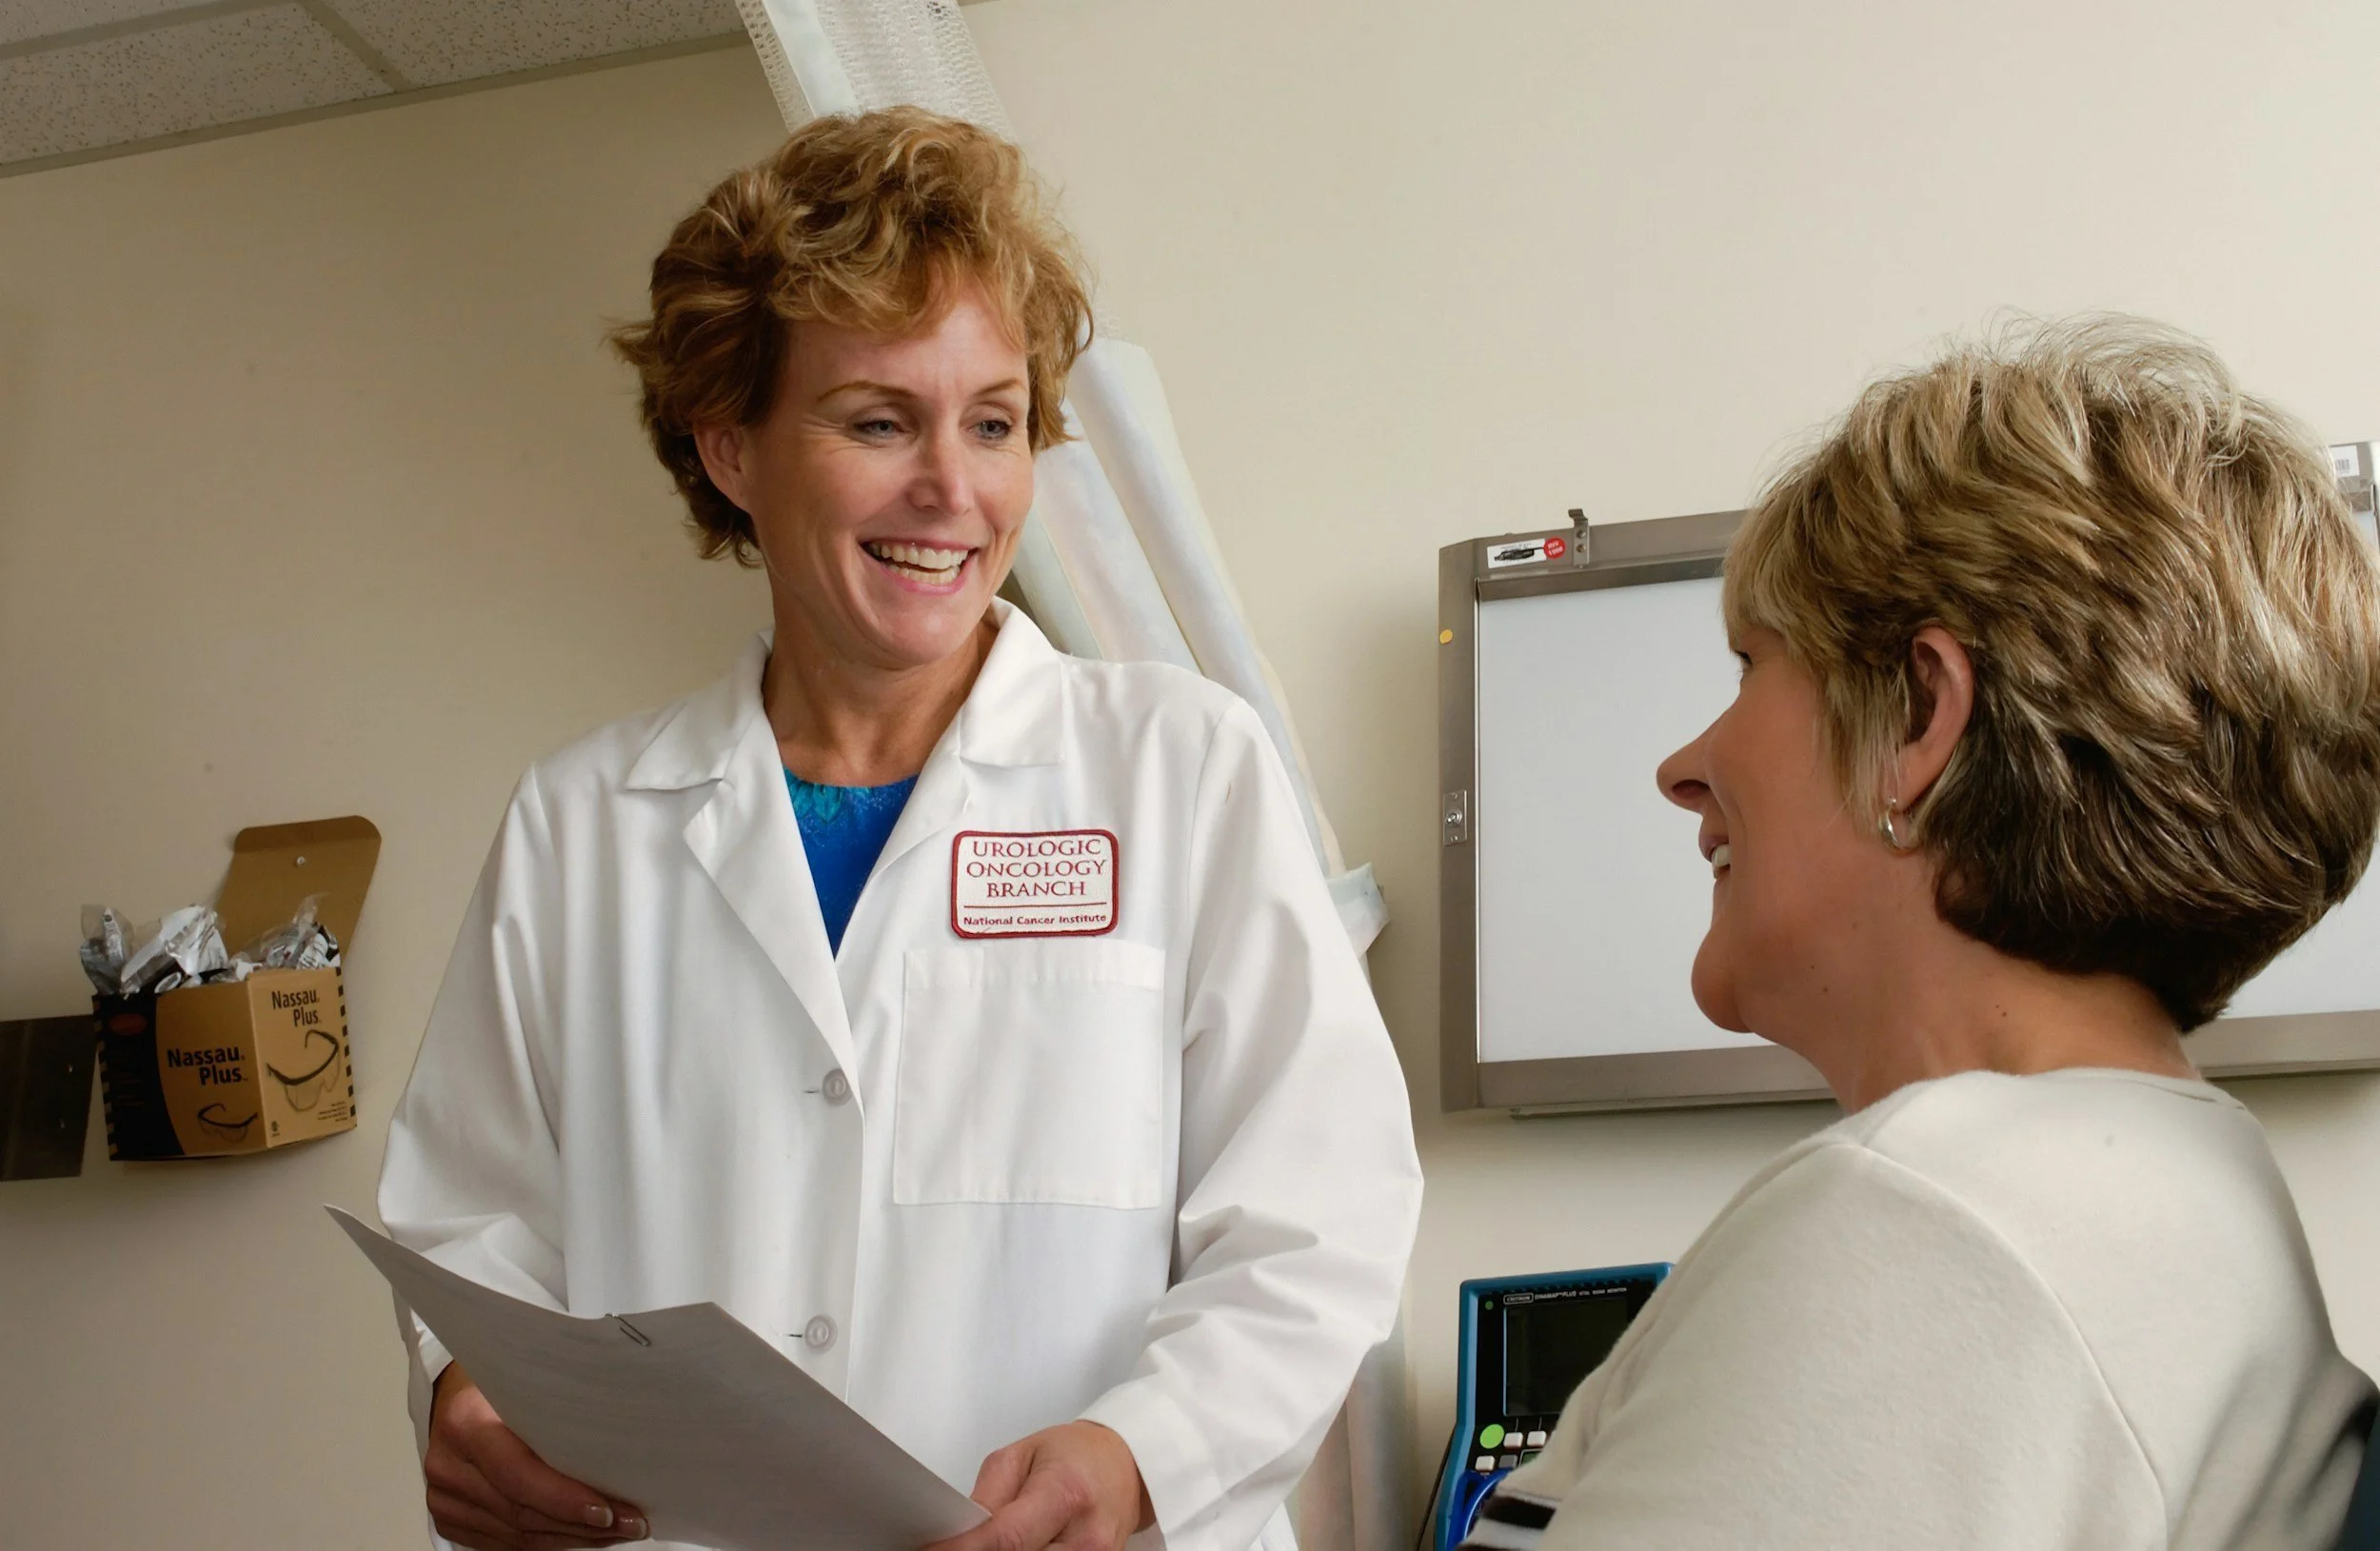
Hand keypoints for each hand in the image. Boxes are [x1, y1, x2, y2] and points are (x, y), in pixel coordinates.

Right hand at [425, 1363, 648, 1549]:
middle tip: (631, 1523)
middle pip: (521, 1512)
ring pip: (517, 1534)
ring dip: (571, 1537)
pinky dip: (548, 1540)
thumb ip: (554, 1411)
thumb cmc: (497, 1381)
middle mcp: (449, 1467)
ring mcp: (445, 1498)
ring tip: (616, 1531)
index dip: (565, 1499)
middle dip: (582, 1524)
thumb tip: (619, 1442)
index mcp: (466, 1423)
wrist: (449, 1395)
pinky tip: (580, 1534)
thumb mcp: (523, 1380)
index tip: (609, 1511)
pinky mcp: (450, 1518)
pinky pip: (506, 1541)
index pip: (518, 1475)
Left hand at [924, 1421, 1152, 1550]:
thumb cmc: (1075, 1454)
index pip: (1007, 1538)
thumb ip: (988, 1496)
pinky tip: (1013, 1549)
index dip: (964, 1550)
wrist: (1125, 1466)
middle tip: (956, 1546)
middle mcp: (1086, 1538)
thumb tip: (959, 1533)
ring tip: (983, 1544)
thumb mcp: (1021, 1454)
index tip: (933, 1550)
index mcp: (1065, 1493)